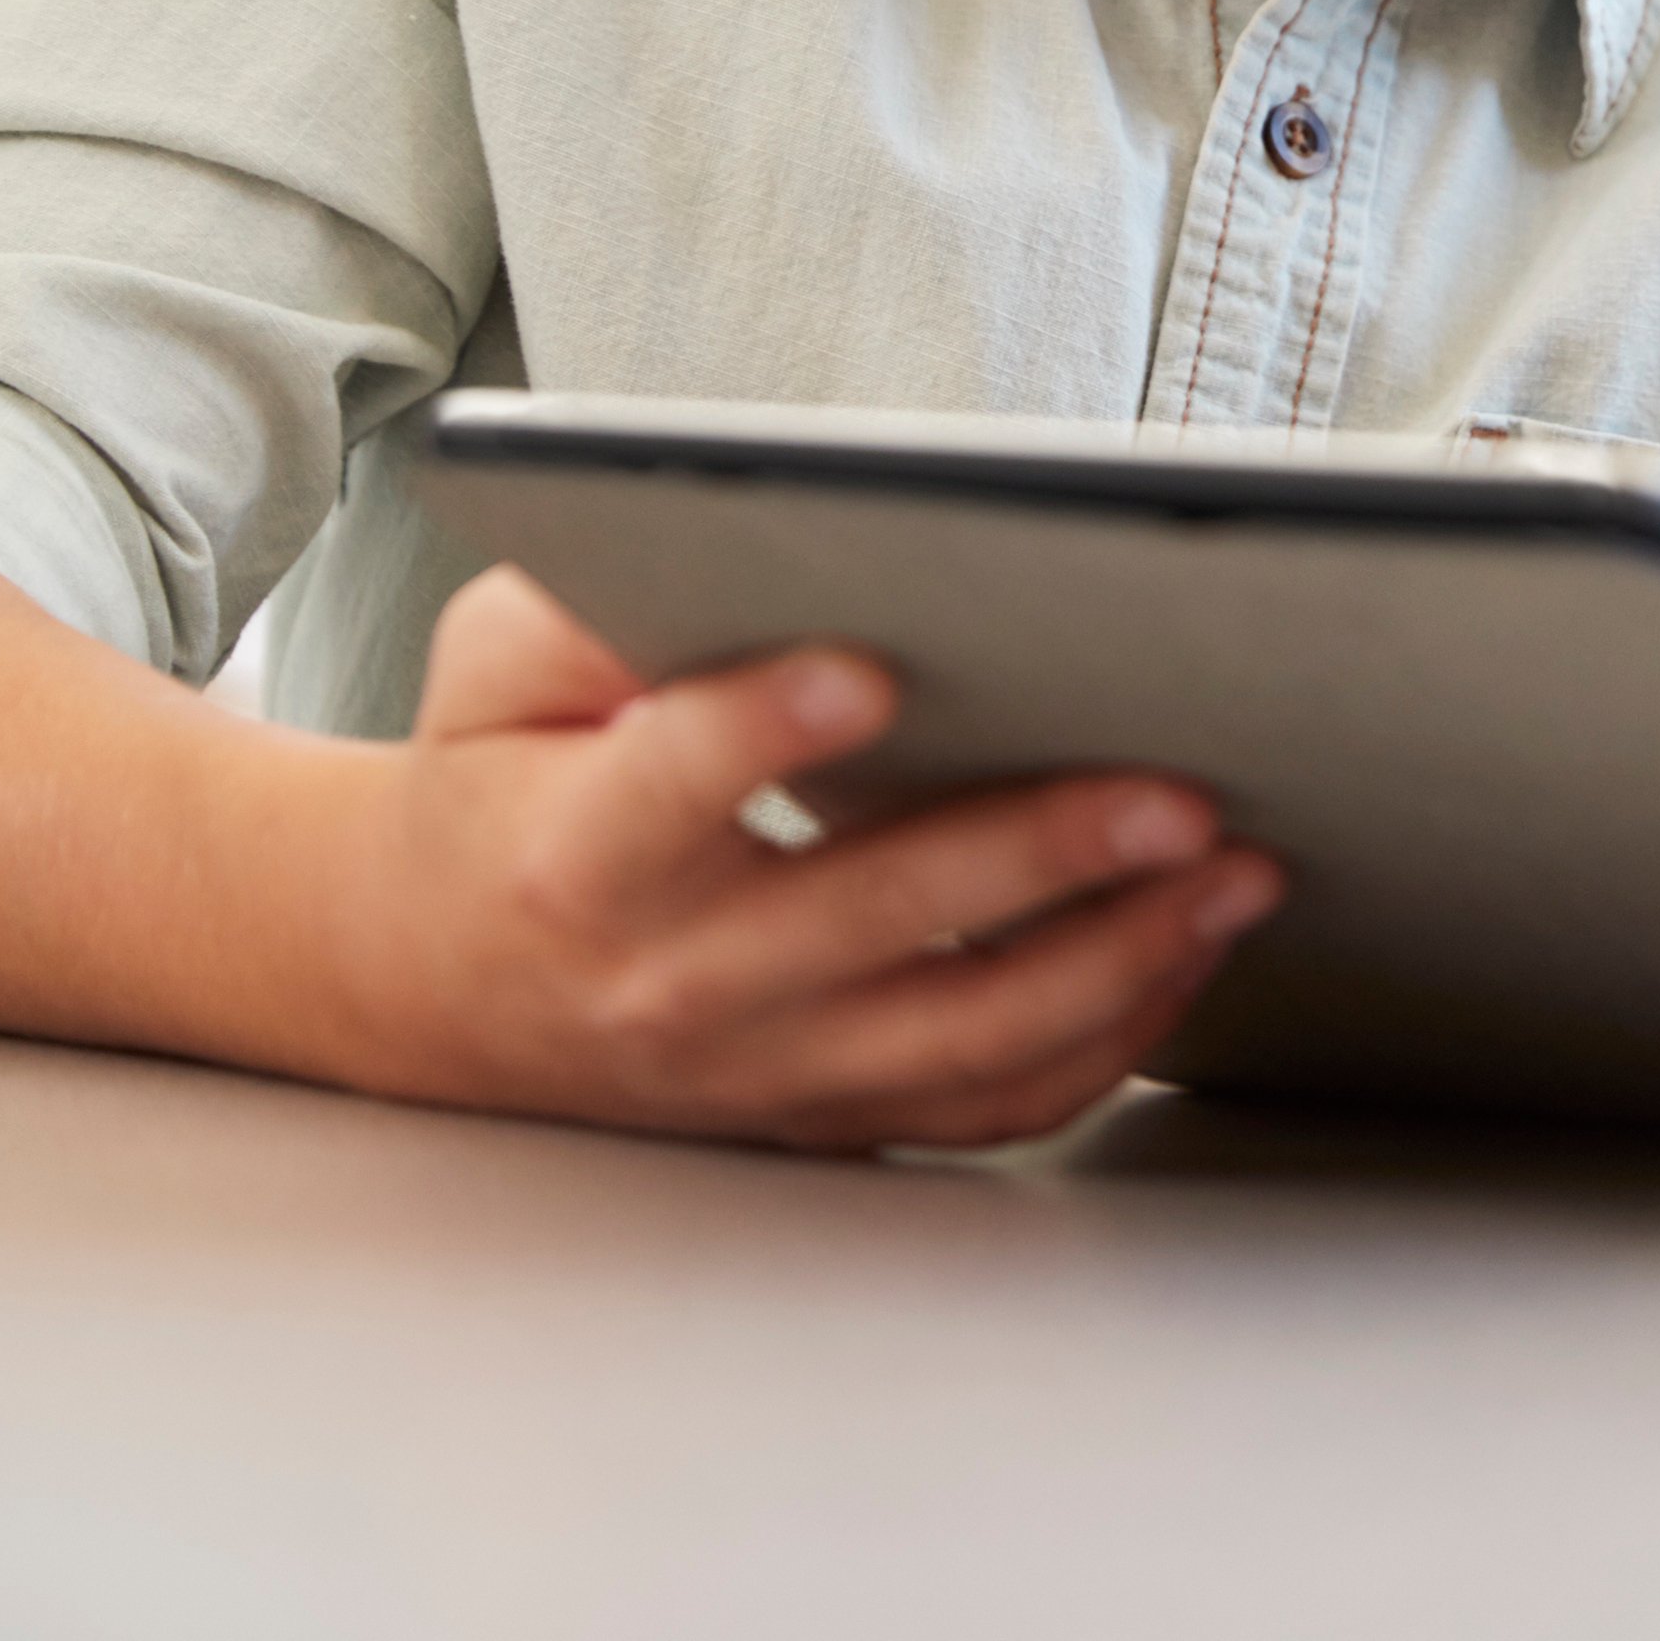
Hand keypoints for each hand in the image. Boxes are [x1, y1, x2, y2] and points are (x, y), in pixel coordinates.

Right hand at [324, 564, 1280, 1149]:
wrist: (420, 982)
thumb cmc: (494, 784)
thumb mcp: (492, 671)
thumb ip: (584, 607)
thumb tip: (731, 546)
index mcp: (573, 857)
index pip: (670, 788)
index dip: (763, 730)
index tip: (868, 669)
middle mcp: (670, 985)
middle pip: (869, 923)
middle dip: (1036, 854)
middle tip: (1176, 793)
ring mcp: (757, 1069)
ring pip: (960, 1039)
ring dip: (1118, 961)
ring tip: (1238, 875)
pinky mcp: (823, 1112)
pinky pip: (985, 1107)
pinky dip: (1105, 1045)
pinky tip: (1189, 957)